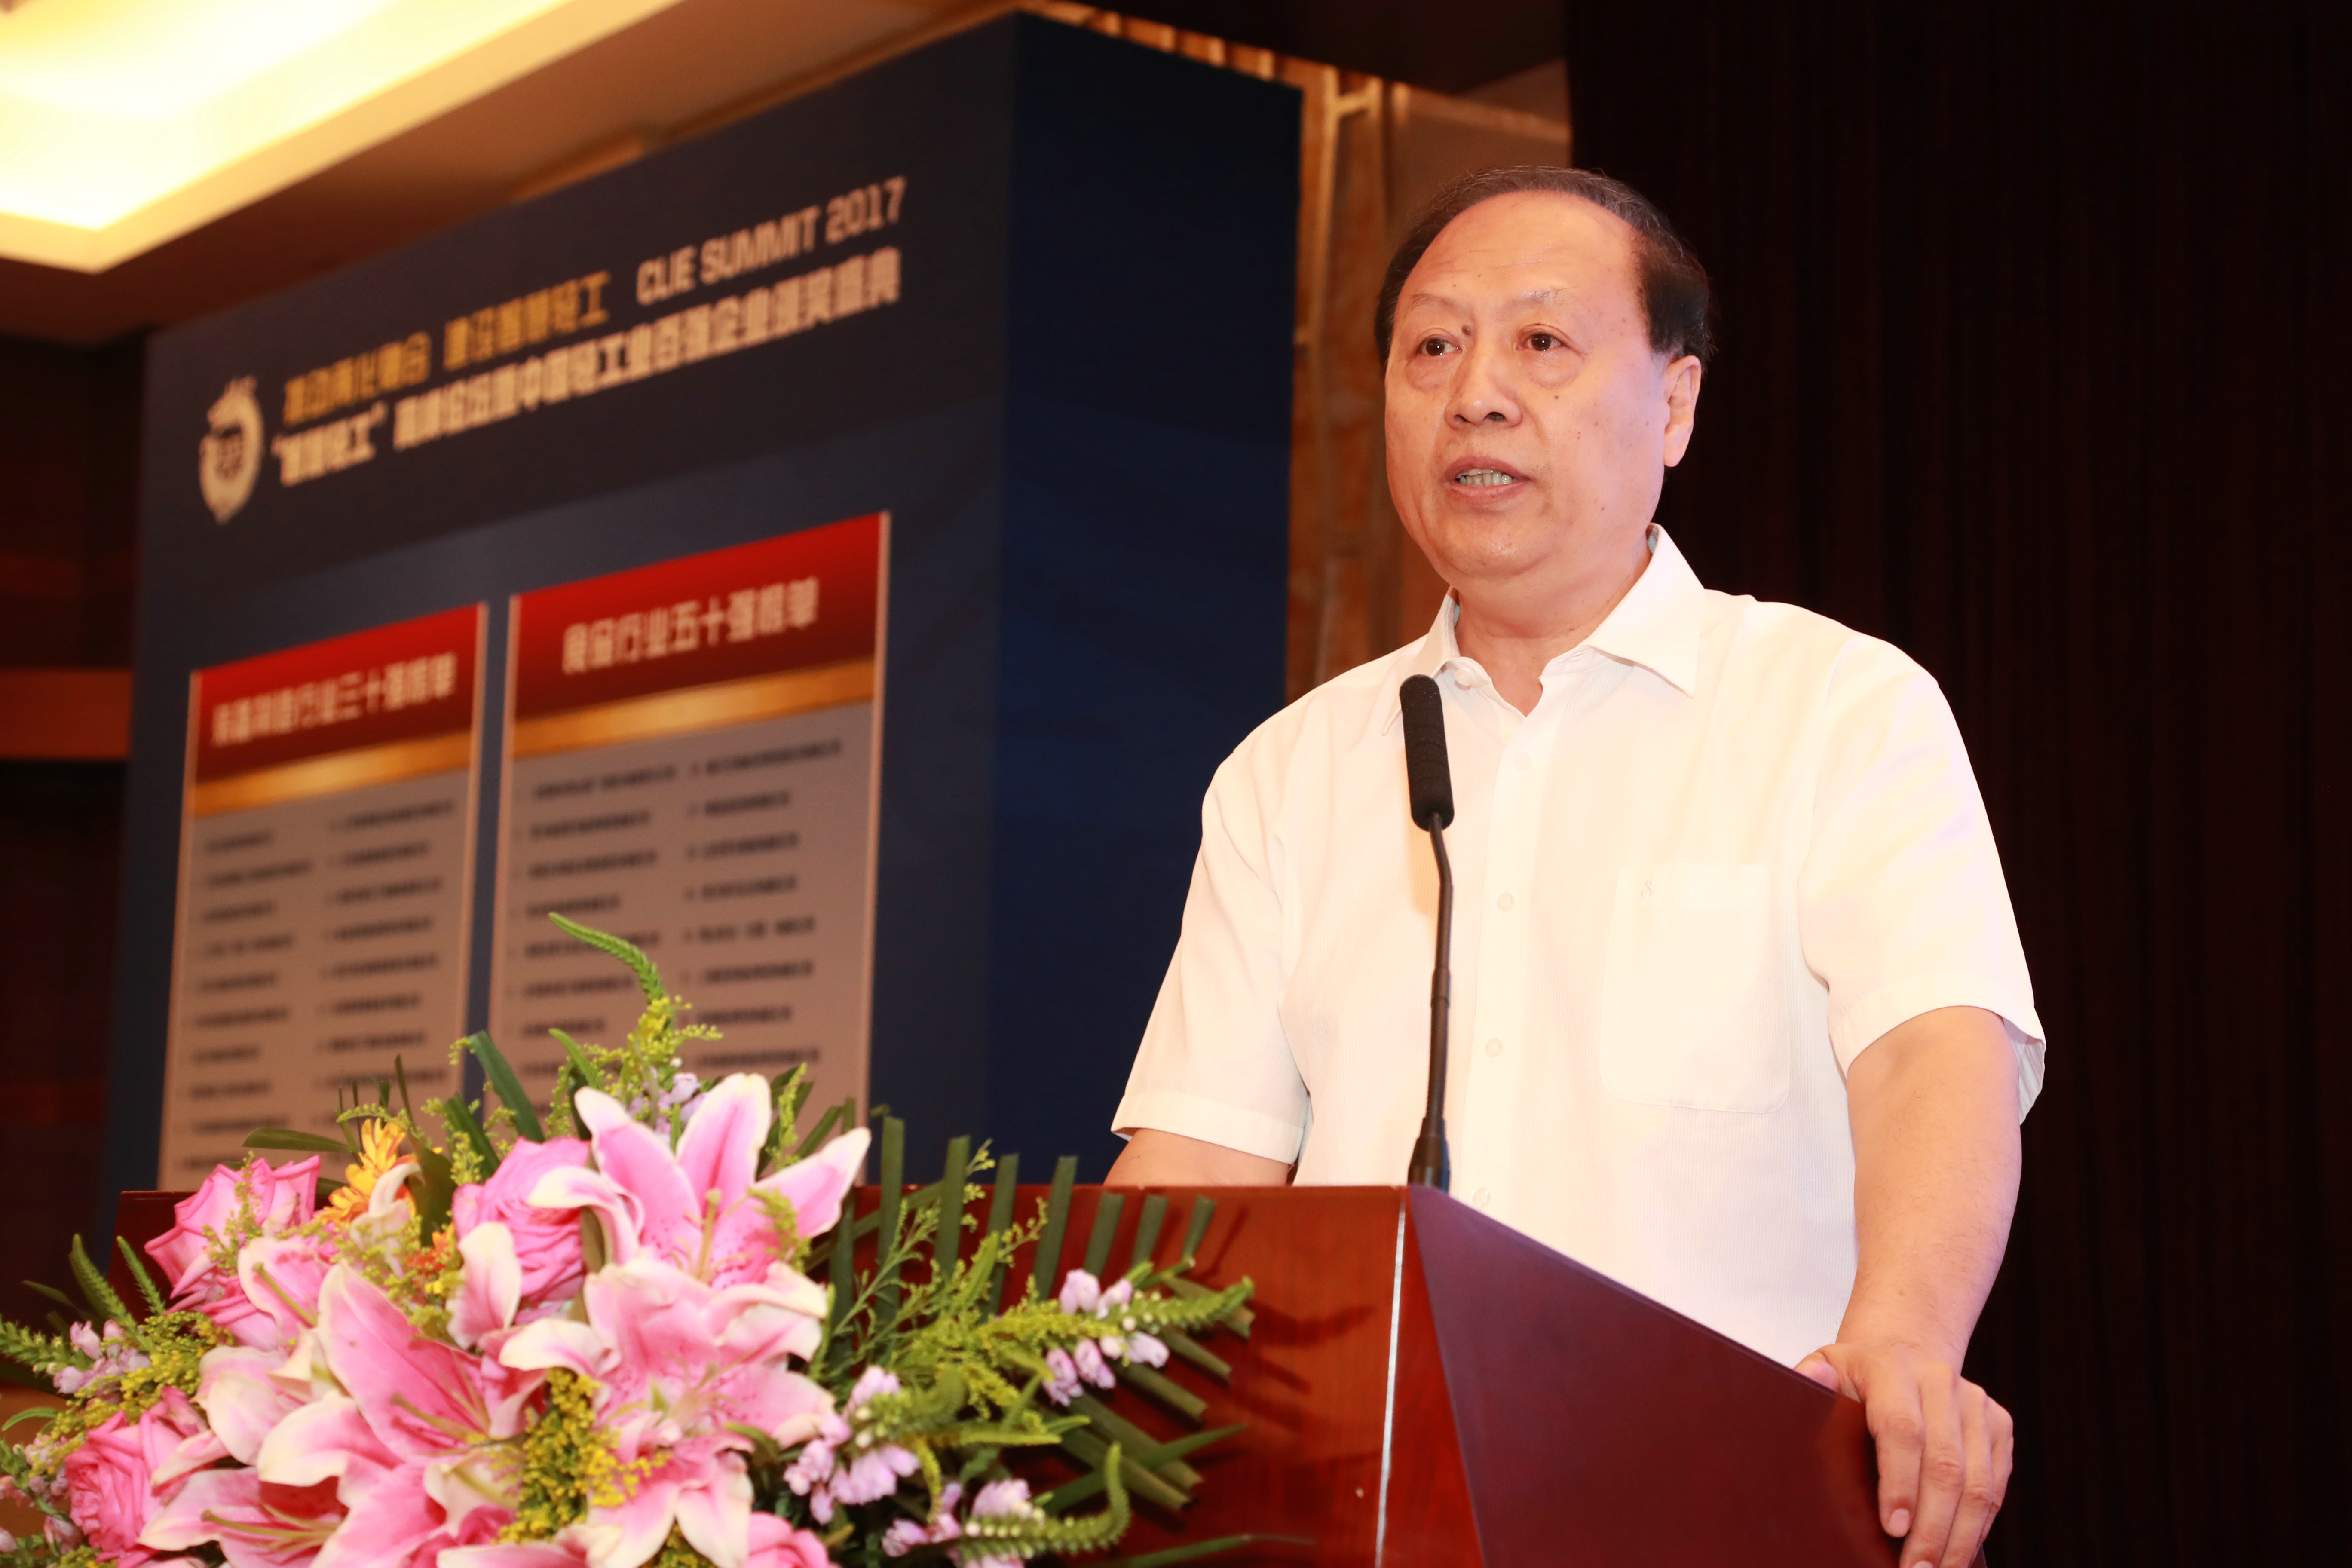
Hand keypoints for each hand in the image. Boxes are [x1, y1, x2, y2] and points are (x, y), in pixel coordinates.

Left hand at [1798, 1340, 2011, 1566]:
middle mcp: (1939, 1381)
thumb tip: (1813, 1382)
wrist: (1902, 1351)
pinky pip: (1996, 1484)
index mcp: (1890, 1368)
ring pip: (1978, 1483)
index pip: (1902, 1429)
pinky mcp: (1998, 1424)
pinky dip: (1980, 1524)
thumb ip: (1811, 1383)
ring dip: (1959, 1536)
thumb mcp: (1824, 1370)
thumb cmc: (1854, 1377)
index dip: (1900, 1483)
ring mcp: (1974, 1402)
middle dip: (1932, 1528)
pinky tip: (1958, 1550)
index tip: (1893, 1529)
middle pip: (1945, 1466)